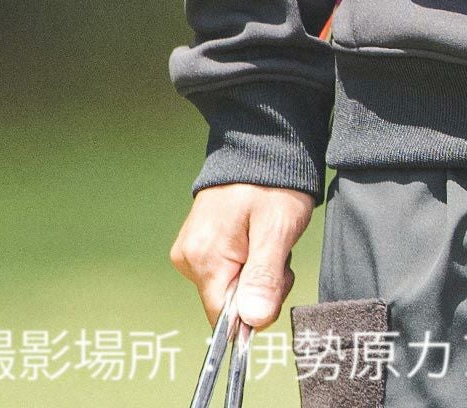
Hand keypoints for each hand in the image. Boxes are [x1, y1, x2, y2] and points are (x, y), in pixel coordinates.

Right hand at [169, 183, 316, 329]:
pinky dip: (248, 259)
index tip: (276, 276)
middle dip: (260, 286)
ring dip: (257, 271)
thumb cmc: (273, 183)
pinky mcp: (199, 243)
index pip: (224, 318)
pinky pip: (226, 269)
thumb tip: (253, 321)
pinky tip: (256, 234)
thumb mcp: (277, 229)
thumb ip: (264, 277)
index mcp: (204, 258)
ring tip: (268, 235)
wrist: (262, 146)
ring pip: (230, 287)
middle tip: (277, 249)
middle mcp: (189, 258)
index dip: (255, 309)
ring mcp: (192, 250)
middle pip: (228, 304)